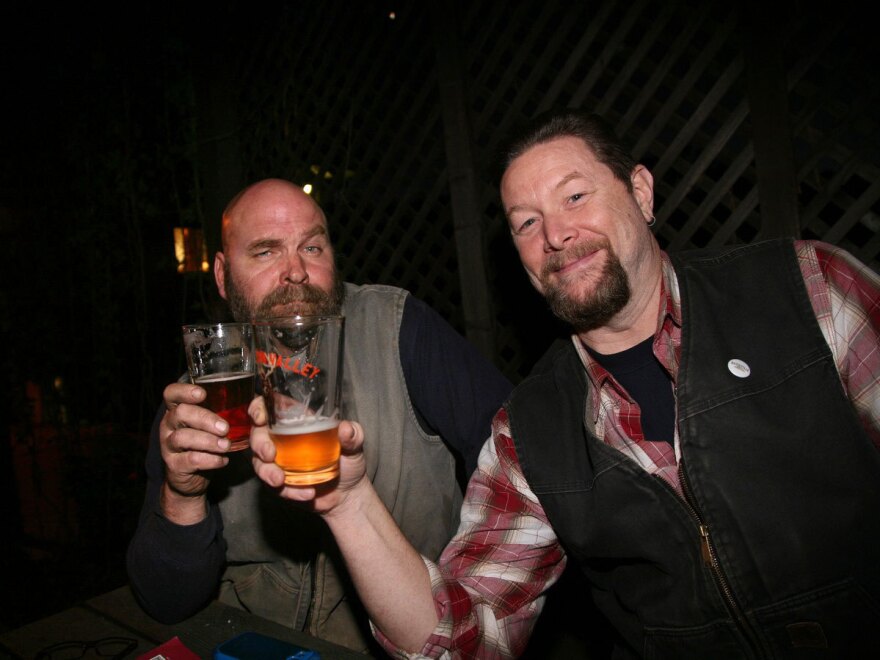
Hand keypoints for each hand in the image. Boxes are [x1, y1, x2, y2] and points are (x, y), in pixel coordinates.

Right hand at [159, 382, 230, 507]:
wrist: (192, 476)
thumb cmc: (207, 440)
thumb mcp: (213, 422)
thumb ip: (229, 409)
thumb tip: (256, 403)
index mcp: (178, 408)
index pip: (171, 393)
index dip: (184, 390)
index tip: (202, 394)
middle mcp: (168, 424)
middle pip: (180, 413)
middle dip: (204, 418)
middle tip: (225, 428)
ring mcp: (168, 445)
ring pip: (182, 438)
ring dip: (208, 441)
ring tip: (226, 445)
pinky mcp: (174, 465)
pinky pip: (190, 460)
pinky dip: (210, 460)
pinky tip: (223, 460)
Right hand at [249, 397, 367, 514]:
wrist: (349, 494)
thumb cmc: (350, 462)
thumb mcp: (356, 445)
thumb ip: (353, 435)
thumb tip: (345, 428)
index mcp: (298, 422)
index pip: (270, 407)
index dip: (259, 408)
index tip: (260, 417)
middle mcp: (283, 440)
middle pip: (257, 435)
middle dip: (259, 444)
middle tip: (270, 454)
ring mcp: (279, 463)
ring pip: (259, 463)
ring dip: (266, 472)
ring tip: (280, 481)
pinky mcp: (281, 484)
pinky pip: (274, 487)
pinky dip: (289, 491)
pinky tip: (306, 493)